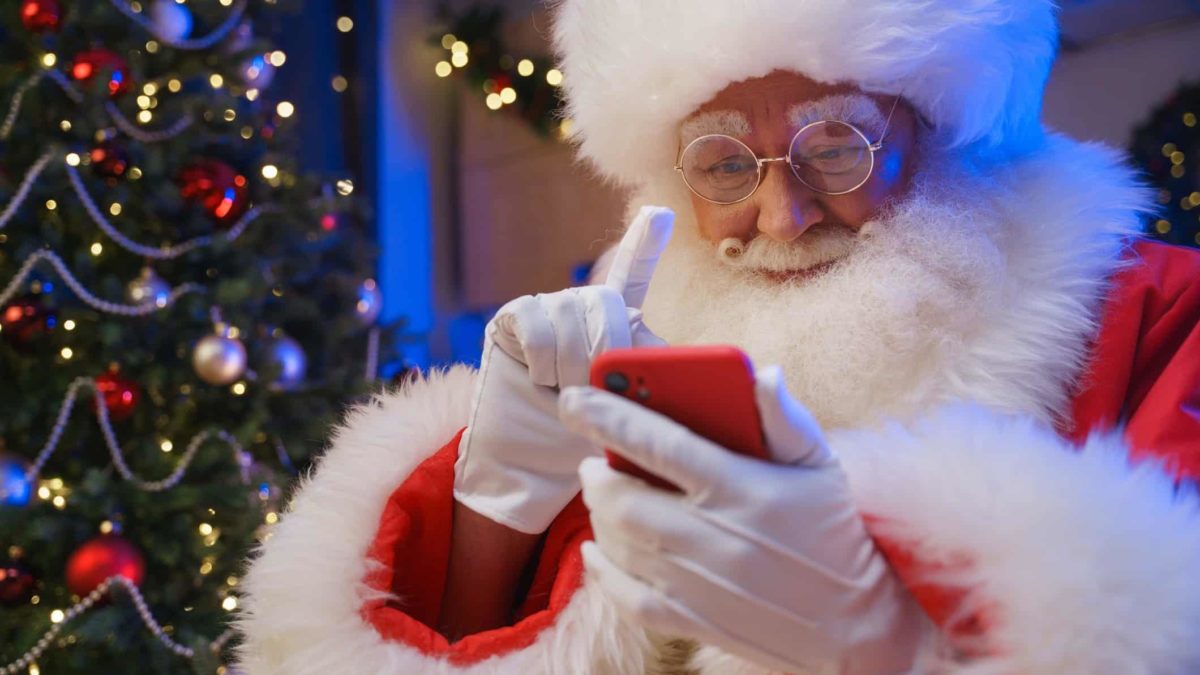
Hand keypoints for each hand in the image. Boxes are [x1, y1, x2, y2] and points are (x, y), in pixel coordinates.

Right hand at [454, 206, 674, 534]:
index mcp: (617, 320)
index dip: (645, 240)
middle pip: (608, 302)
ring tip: (563, 394)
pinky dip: (542, 359)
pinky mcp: (513, 315)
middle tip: (594, 392)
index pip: (634, 269)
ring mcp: (547, 307)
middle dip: (606, 352)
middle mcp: (583, 304)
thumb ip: (654, 378)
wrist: (535, 467)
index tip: (662, 213)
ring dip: (571, 367)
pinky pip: (537, 323)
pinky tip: (537, 379)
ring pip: (571, 316)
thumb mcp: (634, 409)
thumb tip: (688, 369)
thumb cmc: (588, 439)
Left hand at [558, 367, 926, 673]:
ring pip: (621, 543)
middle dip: (596, 473)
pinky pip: (629, 596)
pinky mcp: (697, 620)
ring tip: (603, 496)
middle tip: (592, 460)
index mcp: (744, 488)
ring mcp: (703, 584)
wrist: (864, 624)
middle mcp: (716, 537)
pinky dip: (603, 570)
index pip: (660, 443)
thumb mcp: (823, 466)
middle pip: (625, 497)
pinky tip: (599, 550)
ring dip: (599, 515)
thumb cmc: (837, 531)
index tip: (574, 398)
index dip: (609, 415)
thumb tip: (763, 373)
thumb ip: (785, 419)